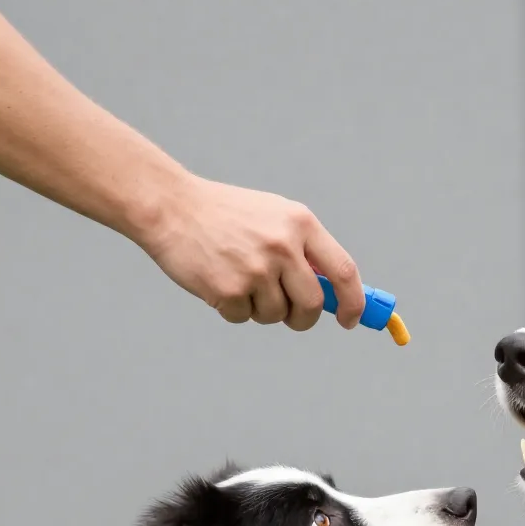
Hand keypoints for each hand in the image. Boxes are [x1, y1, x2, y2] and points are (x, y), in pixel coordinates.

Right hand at [134, 174, 364, 332]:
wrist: (171, 206)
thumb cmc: (225, 214)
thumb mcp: (273, 216)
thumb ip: (304, 250)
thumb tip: (334, 293)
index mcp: (300, 224)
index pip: (343, 272)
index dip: (354, 302)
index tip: (350, 319)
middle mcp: (282, 246)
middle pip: (312, 305)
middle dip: (303, 318)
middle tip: (291, 315)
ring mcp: (256, 269)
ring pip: (277, 315)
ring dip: (262, 309)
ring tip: (240, 280)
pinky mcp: (229, 290)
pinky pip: (244, 318)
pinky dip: (234, 309)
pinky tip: (219, 281)